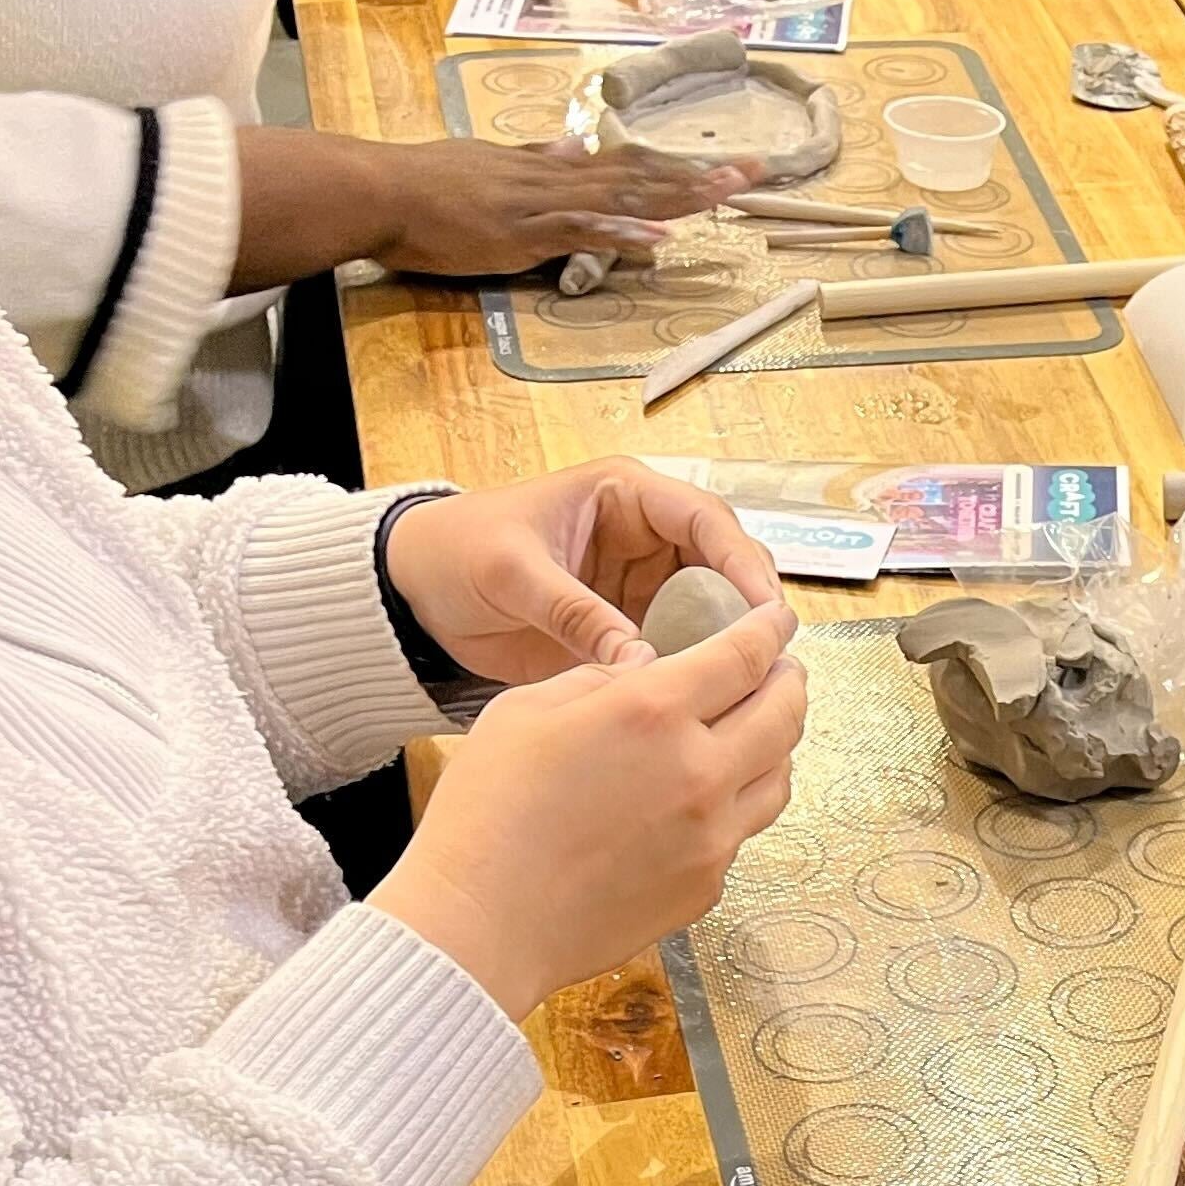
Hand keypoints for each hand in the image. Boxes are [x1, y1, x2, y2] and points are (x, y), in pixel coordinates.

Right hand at [369, 604, 805, 1021]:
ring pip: (780, 775)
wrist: (483, 921)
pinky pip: (746, 828)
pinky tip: (714, 792)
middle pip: (784, 713)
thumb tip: (648, 669)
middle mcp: (700, 771)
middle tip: (780, 669)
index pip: (743, 656)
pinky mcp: (708, 882)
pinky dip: (742, 798)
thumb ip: (601, 677)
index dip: (770, 630)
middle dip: (788, 680)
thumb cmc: (487, 812)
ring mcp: (713, 834)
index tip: (779, 619)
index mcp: (653, 712)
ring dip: (777, 742)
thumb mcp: (527, 709)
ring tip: (756, 727)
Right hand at [374, 136, 760, 278]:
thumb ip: (534, 156)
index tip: (719, 165)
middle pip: (639, 172)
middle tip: (755, 172)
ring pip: (623, 194)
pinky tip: (660, 237)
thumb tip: (571, 142)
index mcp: (548, 167)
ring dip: (676, 195)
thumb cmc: (422, 185)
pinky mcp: (523, 230)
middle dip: (698, 174)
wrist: (377, 189)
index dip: (674, 164)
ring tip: (726, 193)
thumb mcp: (487, 163)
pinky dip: (623, 230)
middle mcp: (554, 178)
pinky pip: (583, 230)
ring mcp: (541, 202)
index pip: (624, 163)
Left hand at [382, 458, 786, 687]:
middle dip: (747, 603)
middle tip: (767, 648)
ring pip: (710, 608)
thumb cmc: (456, 552)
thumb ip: (574, 610)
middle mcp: (645, 536)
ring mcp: (642, 583)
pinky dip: (694, 665)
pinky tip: (704, 691)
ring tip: (746, 676)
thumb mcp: (512, 572)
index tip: (762, 603)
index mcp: (623, 494)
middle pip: (723, 564)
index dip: (739, 559)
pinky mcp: (630, 626)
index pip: (703, 517)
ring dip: (727, 639)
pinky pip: (678, 644)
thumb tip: (635, 655)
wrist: (417, 594)